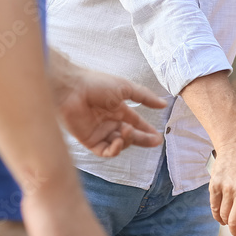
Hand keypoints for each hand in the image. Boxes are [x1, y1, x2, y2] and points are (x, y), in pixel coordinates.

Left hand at [49, 49, 165, 156]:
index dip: (146, 130)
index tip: (157, 137)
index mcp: (117, 109)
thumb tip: (163, 103)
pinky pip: (105, 151)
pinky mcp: (89, 140)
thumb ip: (145, 97)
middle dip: (142, 139)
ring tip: (127, 131)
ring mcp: (99, 132)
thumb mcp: (125, 87)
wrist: (71, 88)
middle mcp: (109, 122)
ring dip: (127, 140)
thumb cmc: (96, 83)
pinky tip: (118, 140)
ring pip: (119, 144)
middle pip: (130, 136)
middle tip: (154, 141)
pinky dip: (115, 149)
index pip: (135, 123)